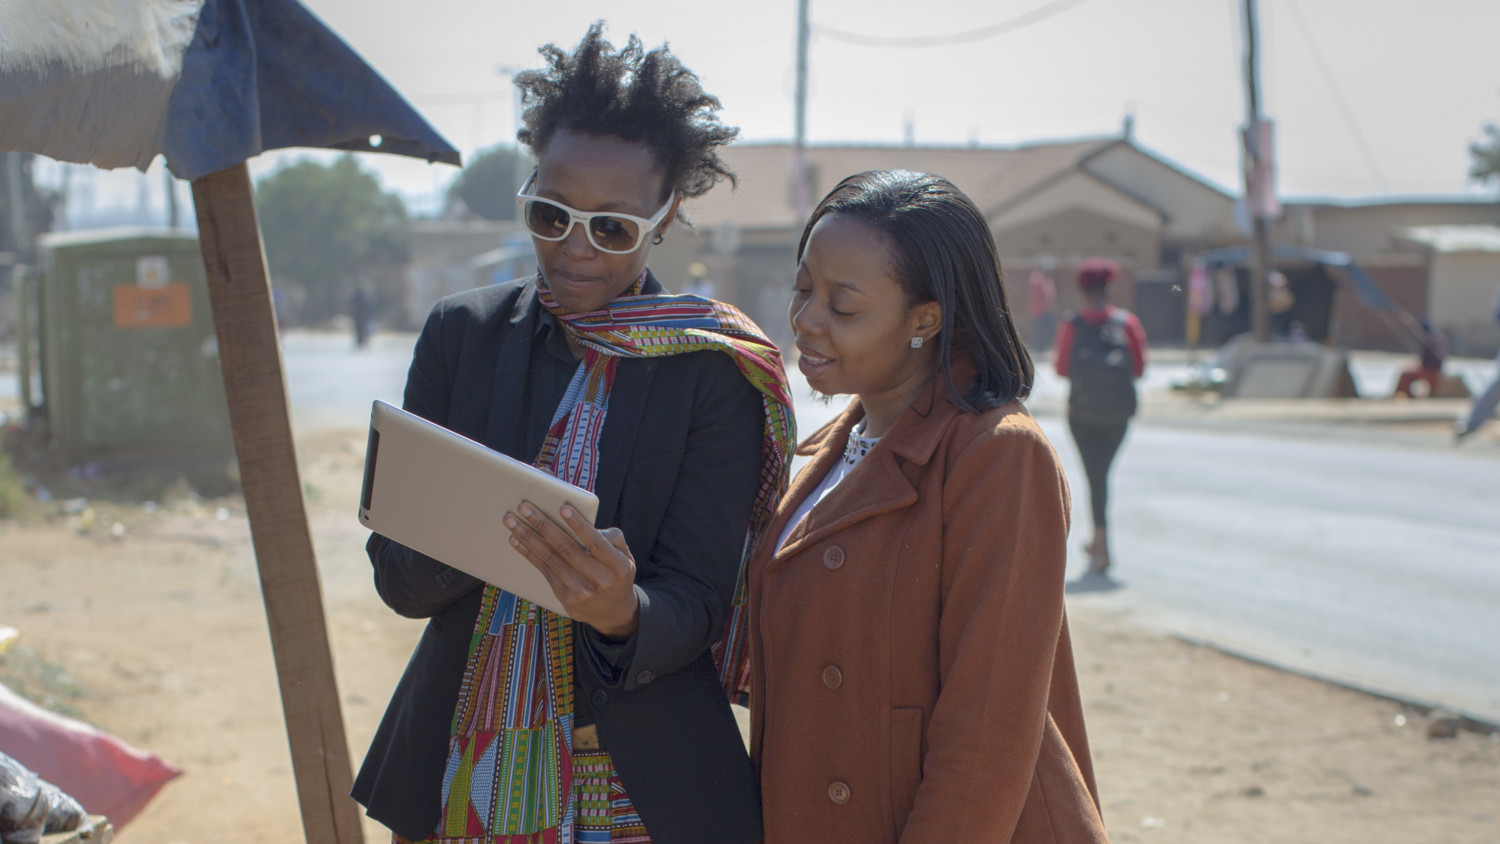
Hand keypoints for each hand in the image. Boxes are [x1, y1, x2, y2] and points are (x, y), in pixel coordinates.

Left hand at [504, 502, 639, 636]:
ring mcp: (579, 591)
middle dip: (543, 525)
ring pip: (550, 559)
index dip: (579, 526)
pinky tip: (516, 540)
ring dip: (528, 537)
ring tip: (511, 520)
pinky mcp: (564, 596)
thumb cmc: (616, 574)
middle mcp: (598, 580)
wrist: (612, 612)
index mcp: (618, 567)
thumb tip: (587, 526)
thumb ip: (613, 538)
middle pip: (566, 549)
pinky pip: (543, 570)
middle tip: (525, 507)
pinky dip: (528, 553)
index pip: (596, 543)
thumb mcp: (626, 556)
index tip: (563, 508)